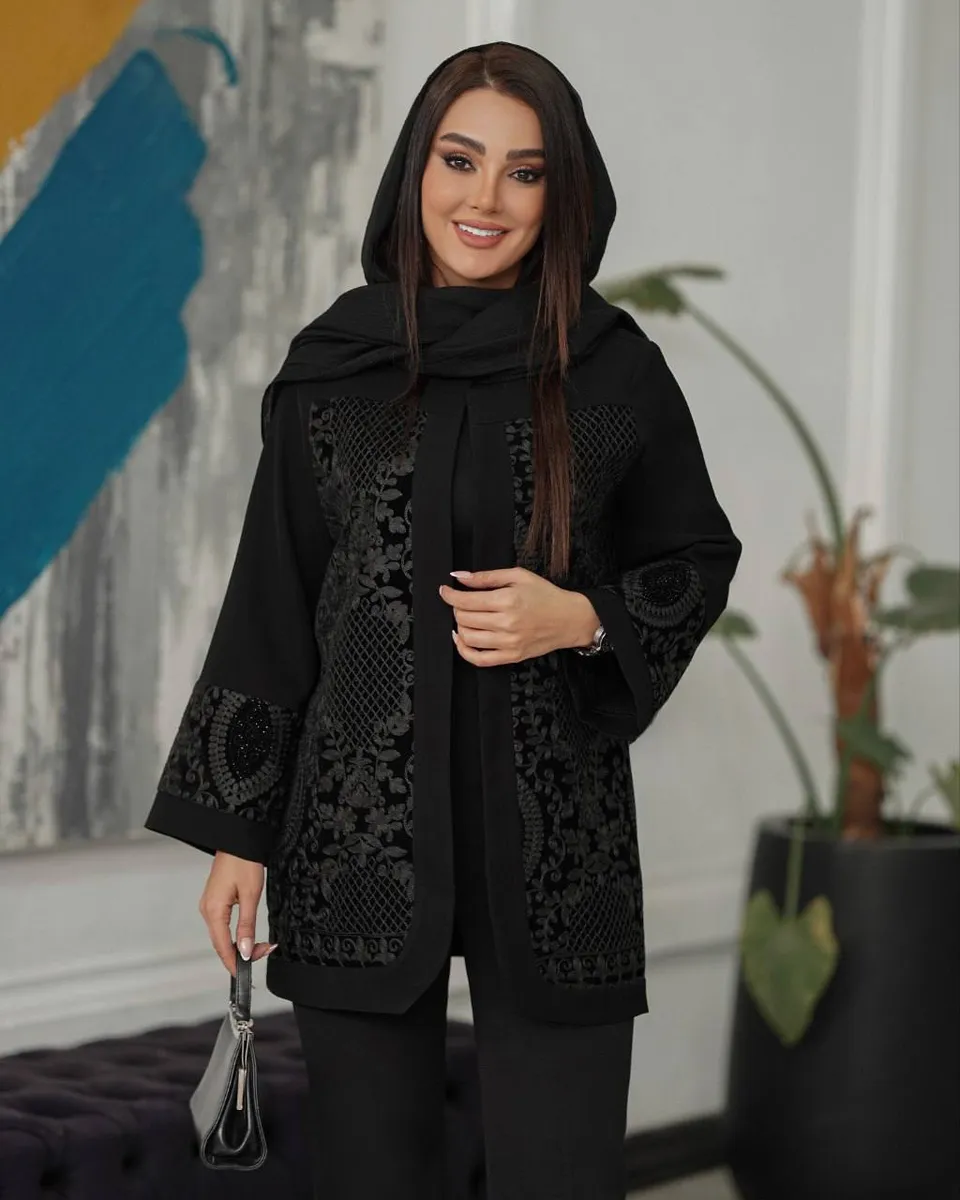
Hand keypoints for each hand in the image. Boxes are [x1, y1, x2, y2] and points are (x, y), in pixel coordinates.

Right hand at [199, 851, 276, 975]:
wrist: (238, 840)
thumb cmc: (244, 862)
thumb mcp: (251, 895)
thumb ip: (247, 925)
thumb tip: (244, 950)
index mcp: (213, 910)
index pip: (222, 946)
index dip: (234, 963)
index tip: (245, 975)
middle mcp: (207, 910)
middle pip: (221, 943)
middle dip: (241, 953)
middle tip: (263, 952)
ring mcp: (209, 906)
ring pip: (222, 935)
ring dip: (239, 944)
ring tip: (259, 946)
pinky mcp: (214, 901)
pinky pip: (222, 925)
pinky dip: (234, 934)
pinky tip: (246, 935)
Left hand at [439, 567, 599, 665]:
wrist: (569, 619)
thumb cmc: (546, 595)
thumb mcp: (518, 576)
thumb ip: (487, 576)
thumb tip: (459, 577)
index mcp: (508, 600)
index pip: (466, 600)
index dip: (450, 595)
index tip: (445, 590)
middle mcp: (507, 623)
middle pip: (464, 618)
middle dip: (456, 608)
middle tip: (461, 601)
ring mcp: (508, 643)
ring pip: (467, 638)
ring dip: (459, 626)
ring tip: (464, 618)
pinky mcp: (511, 656)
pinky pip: (479, 659)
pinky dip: (464, 650)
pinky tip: (461, 639)